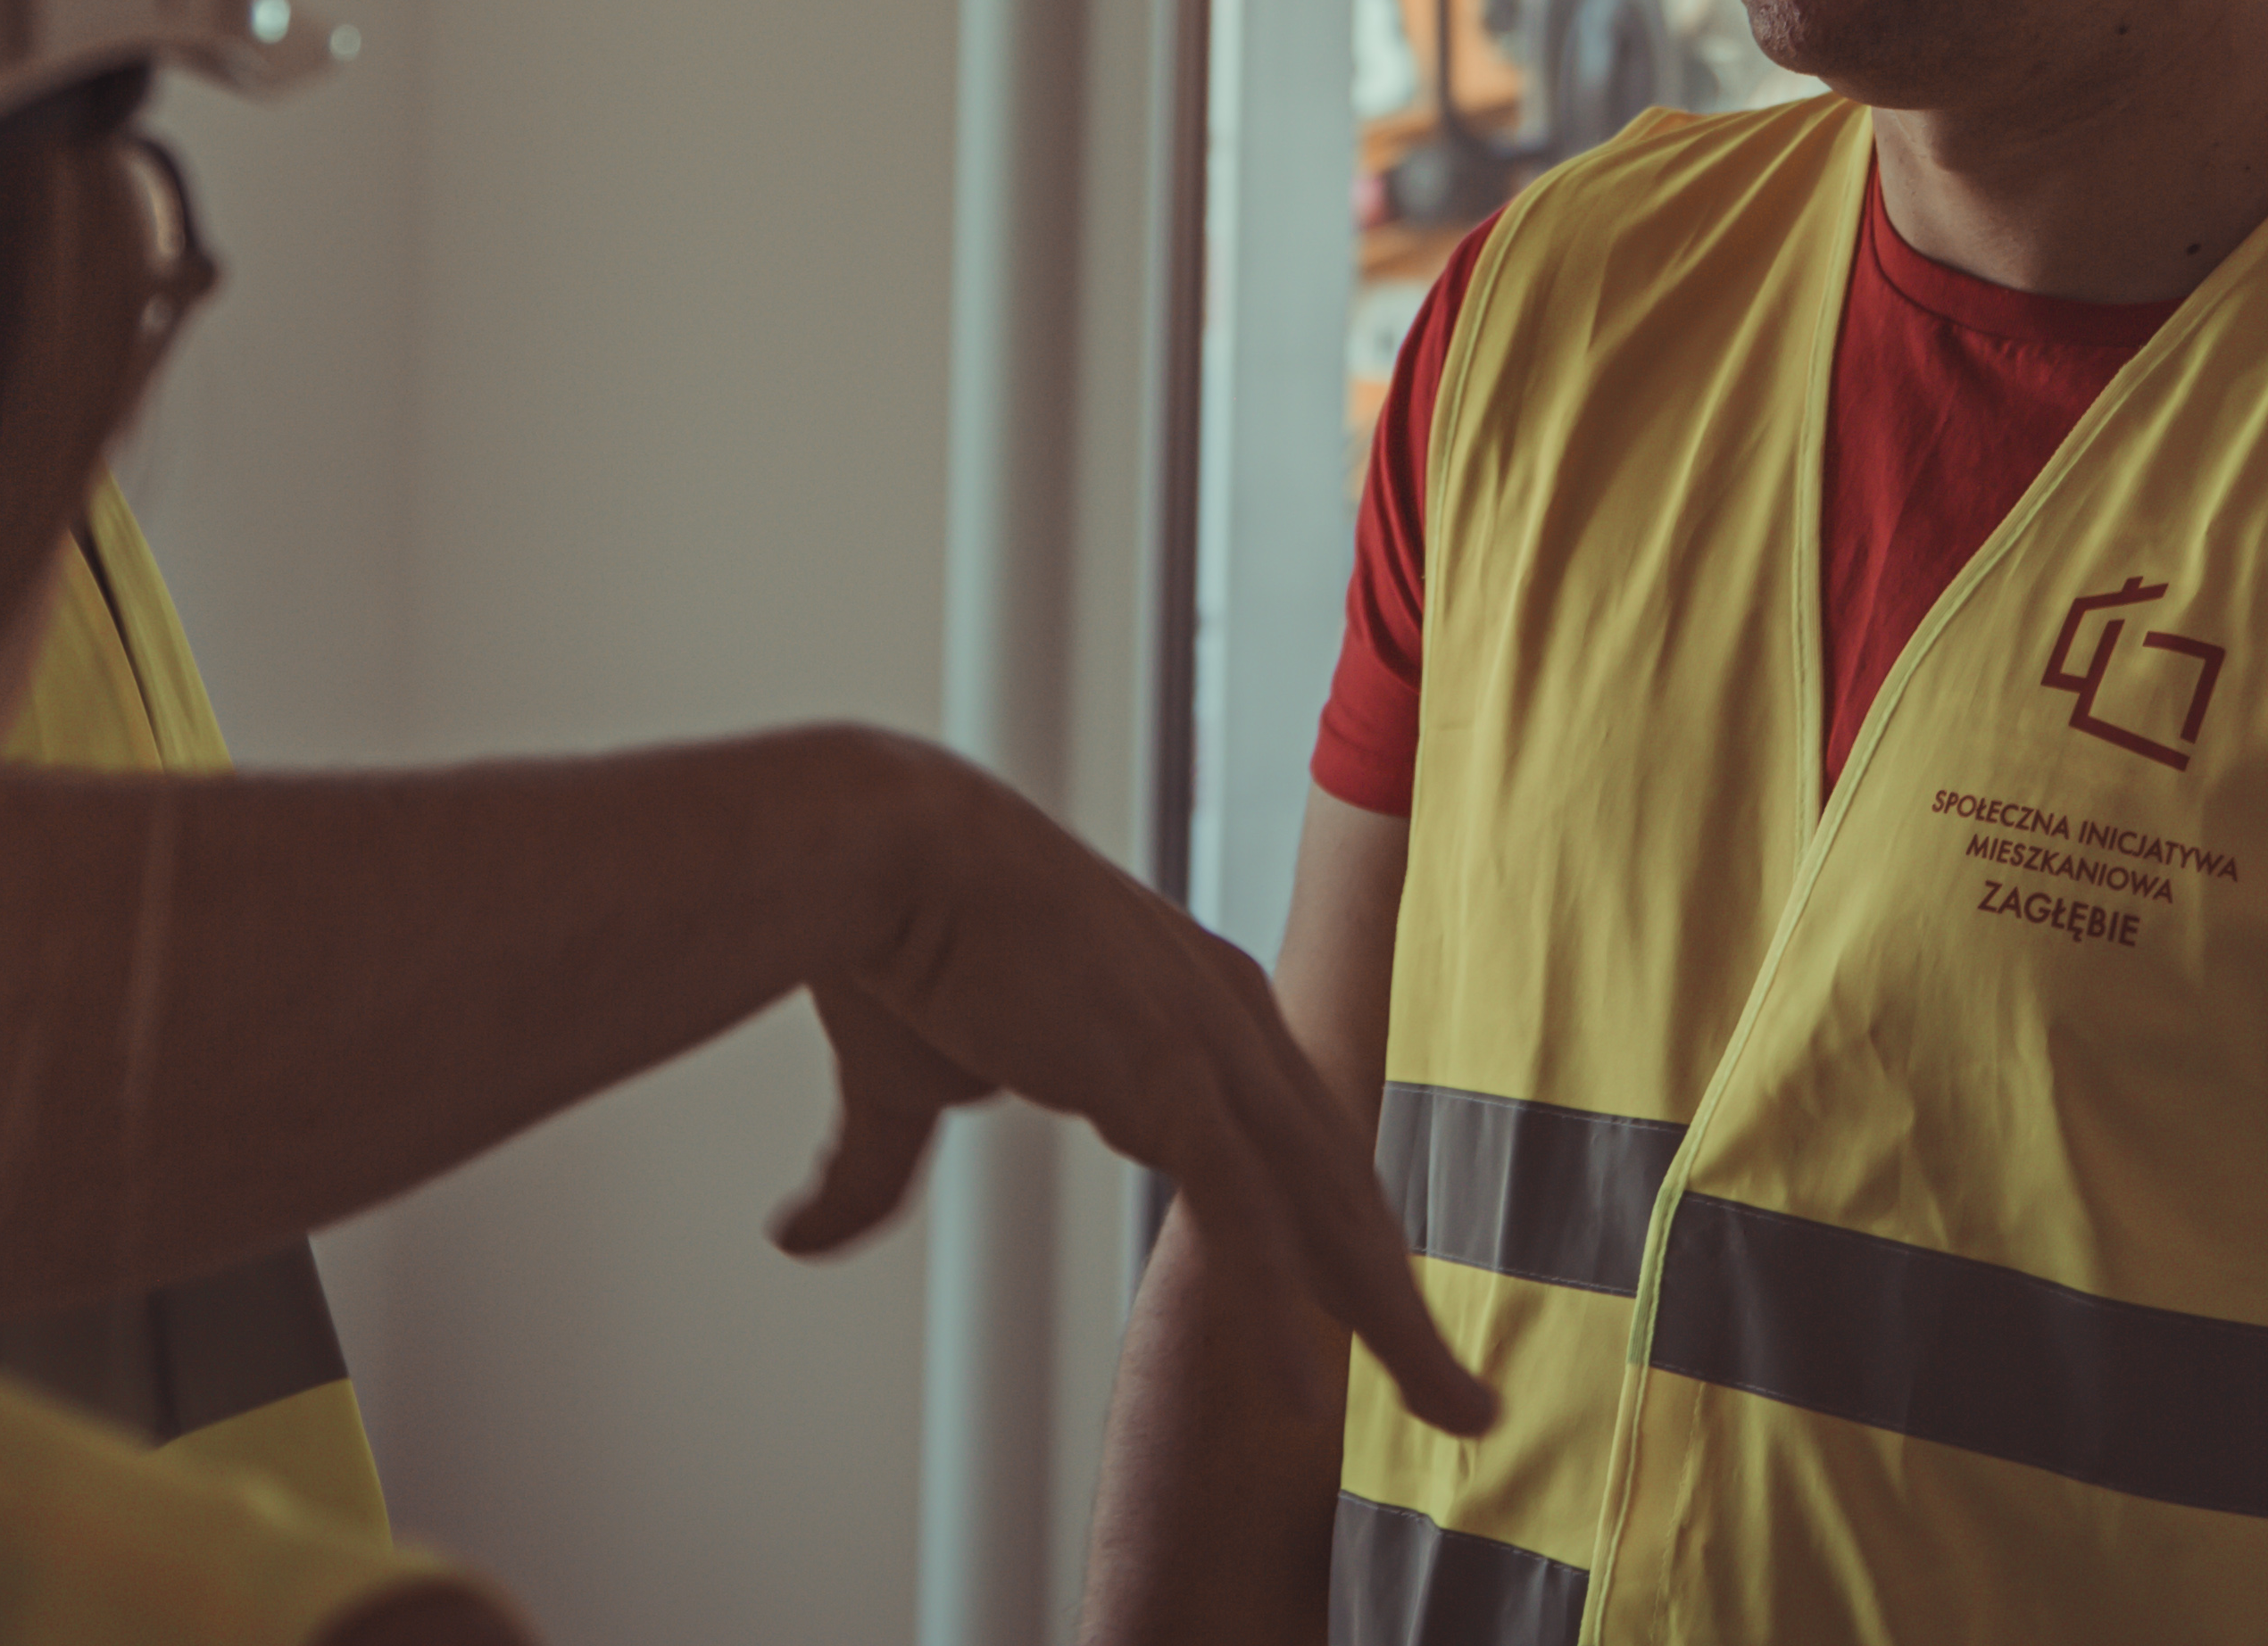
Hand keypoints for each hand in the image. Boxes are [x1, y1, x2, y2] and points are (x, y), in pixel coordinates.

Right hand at [763, 739, 1494, 1436]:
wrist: (885, 852)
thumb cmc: (903, 942)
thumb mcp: (912, 1083)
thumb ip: (881, 1168)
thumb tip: (806, 1235)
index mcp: (1198, 1012)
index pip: (1303, 1148)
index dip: (1348, 1238)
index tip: (1387, 1314)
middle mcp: (1232, 1023)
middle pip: (1346, 1189)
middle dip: (1409, 1303)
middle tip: (1462, 1400)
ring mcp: (1211, 1049)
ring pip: (1332, 1213)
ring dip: (1397, 1325)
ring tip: (1453, 1416)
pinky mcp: (1167, 1074)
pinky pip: (1246, 1213)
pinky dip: (1281, 1306)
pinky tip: (1313, 1393)